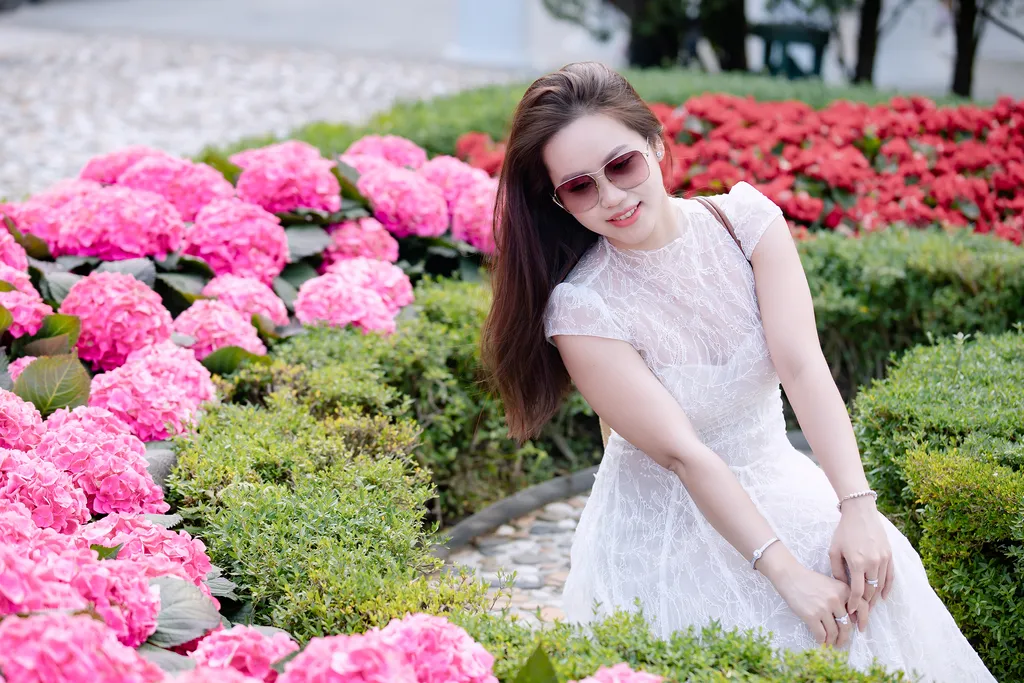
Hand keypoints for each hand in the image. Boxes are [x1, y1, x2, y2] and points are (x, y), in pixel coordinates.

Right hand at [758, 545, 853, 647]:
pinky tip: (821, 641)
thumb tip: (853, 619)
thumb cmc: (810, 581)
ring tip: (831, 643)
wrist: (790, 577)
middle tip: (842, 642)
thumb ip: (843, 598)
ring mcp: (823, 608)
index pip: (862, 607)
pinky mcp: (811, 615)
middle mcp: (836, 599)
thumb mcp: (831, 585)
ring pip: (834, 632)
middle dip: (844, 637)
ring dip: (833, 641)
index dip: (864, 621)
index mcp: (843, 590)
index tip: (861, 629)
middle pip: (847, 625)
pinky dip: (822, 640)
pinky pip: (821, 634)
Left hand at [829, 497, 894, 631]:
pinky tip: (883, 596)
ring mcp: (883, 559)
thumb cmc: (844, 531)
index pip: (858, 591)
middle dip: (865, 604)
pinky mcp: (890, 555)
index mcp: (857, 562)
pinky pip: (890, 576)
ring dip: (875, 598)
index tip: (851, 612)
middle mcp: (872, 562)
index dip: (855, 604)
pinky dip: (887, 588)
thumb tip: (841, 588)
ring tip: (869, 608)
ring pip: (881, 585)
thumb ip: (837, 570)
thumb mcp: (834, 550)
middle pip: (871, 591)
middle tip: (860, 615)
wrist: (860, 513)